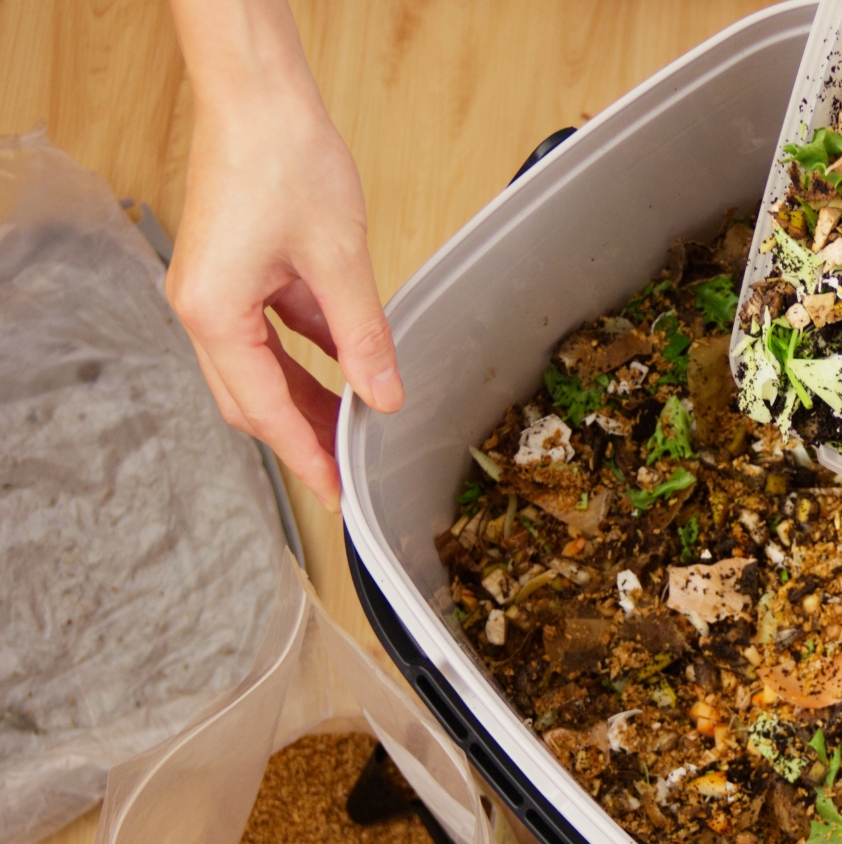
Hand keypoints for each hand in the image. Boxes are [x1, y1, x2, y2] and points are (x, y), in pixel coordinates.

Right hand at [166, 0, 402, 509]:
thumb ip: (363, 337)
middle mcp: (200, 308)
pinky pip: (271, 332)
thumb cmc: (282, 158)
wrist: (257, 95)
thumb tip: (384, 397)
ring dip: (306, 401)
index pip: (264, 409)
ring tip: (352, 432)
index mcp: (213, 313)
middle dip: (303, 437)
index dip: (305, 456)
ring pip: (260, 369)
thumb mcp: (339, 260)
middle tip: (349, 473)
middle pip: (252, 398)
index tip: (336, 493)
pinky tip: (348, 371)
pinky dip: (308, 356)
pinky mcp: (235, 272)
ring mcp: (214, 290)